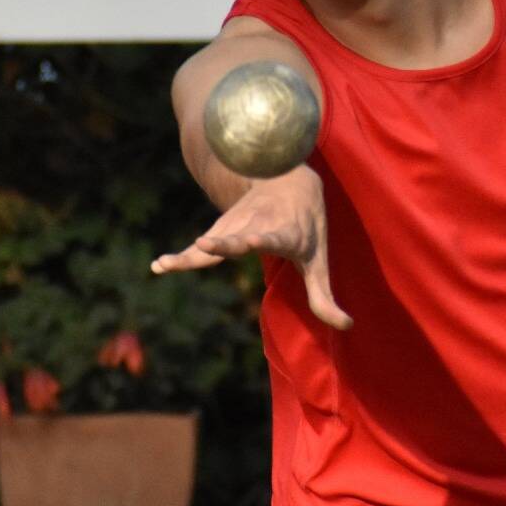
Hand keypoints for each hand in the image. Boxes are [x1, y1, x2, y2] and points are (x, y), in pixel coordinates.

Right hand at [151, 166, 350, 329]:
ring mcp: (235, 226)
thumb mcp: (319, 261)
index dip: (263, 238)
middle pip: (236, 237)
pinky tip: (159, 265)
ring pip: (211, 242)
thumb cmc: (307, 228)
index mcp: (284, 233)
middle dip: (221, 243)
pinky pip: (199, 247)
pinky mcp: (220, 230)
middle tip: (204, 246)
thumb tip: (347, 326)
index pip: (273, 236)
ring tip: (165, 264)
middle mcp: (256, 226)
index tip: (253, 240)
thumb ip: (325, 296)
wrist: (285, 179)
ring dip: (190, 254)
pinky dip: (181, 256)